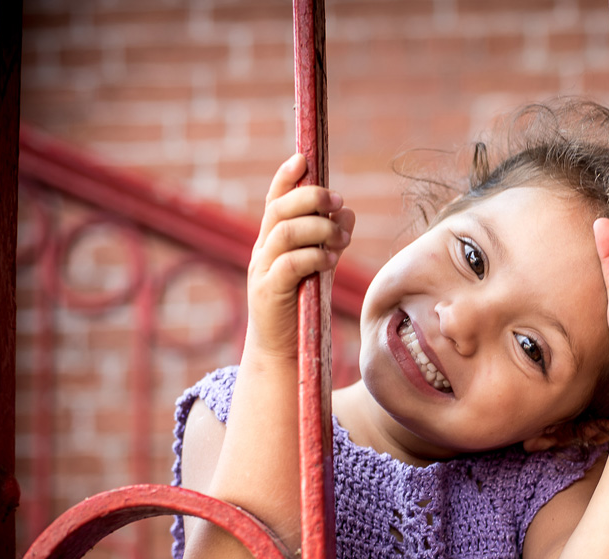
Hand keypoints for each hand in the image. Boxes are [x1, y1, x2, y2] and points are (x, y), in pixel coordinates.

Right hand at [246, 154, 355, 359]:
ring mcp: (261, 270)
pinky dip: (312, 257)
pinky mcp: (268, 293)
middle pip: (279, 210)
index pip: (275, 200)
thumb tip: (347, 211)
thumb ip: (331, 239)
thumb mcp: (319, 265)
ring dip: (318, 228)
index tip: (304, 159)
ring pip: (284, 233)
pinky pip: (288, 264)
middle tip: (338, 201)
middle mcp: (263, 250)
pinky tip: (330, 261)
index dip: (286, 177)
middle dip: (310, 198)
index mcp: (272, 240)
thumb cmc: (303, 305)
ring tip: (341, 238)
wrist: (285, 350)